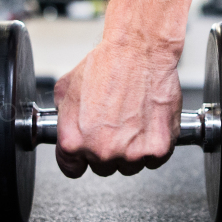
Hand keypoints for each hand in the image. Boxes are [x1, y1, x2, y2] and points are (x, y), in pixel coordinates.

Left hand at [53, 37, 181, 177]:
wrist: (138, 52)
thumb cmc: (105, 65)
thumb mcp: (66, 90)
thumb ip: (63, 119)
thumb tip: (65, 128)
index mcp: (74, 141)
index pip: (72, 169)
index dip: (80, 159)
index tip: (87, 152)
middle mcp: (101, 151)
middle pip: (103, 168)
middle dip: (107, 150)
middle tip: (114, 125)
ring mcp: (131, 153)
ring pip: (130, 166)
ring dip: (131, 150)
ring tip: (133, 122)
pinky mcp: (158, 148)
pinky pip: (154, 160)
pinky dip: (154, 146)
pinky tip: (148, 124)